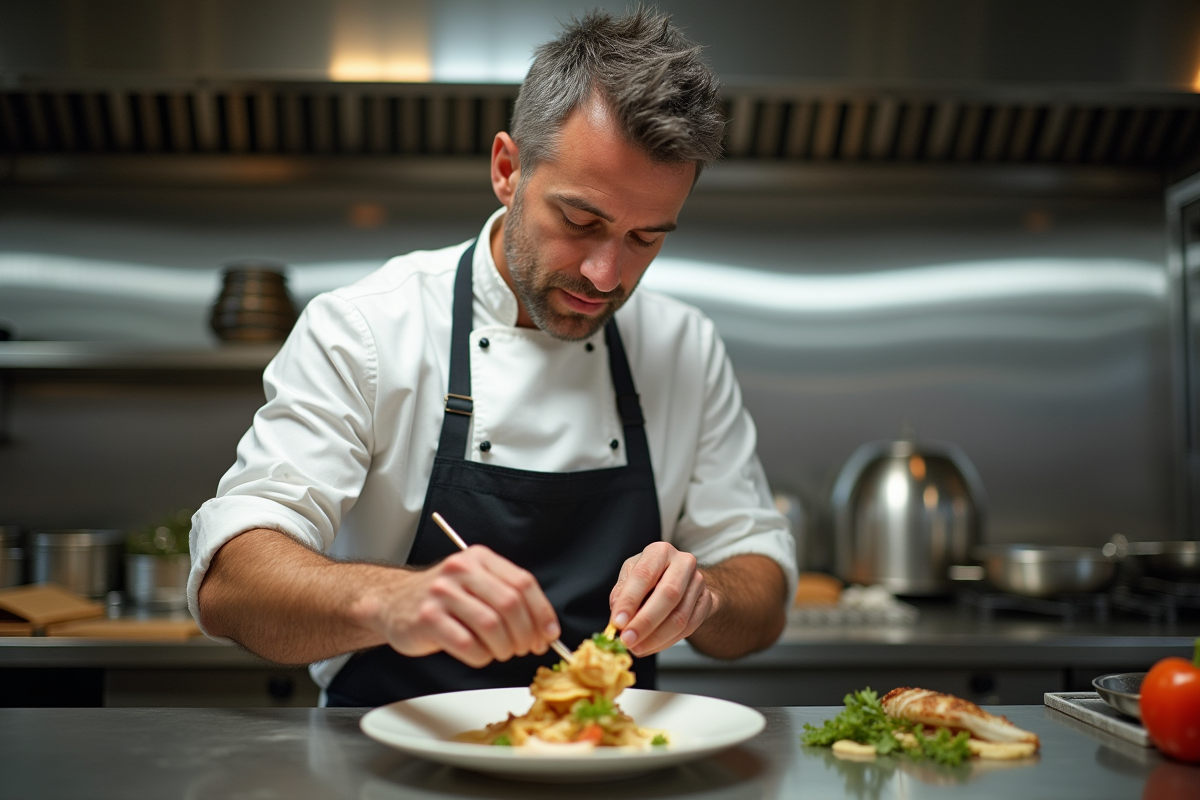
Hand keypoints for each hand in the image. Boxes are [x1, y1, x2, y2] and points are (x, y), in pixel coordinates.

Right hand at [351, 545, 560, 667]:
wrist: (393, 603)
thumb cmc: (442, 599)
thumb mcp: (476, 584)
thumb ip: (509, 599)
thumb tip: (545, 630)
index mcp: (479, 558)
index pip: (523, 583)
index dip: (542, 613)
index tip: (548, 634)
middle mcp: (461, 570)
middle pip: (511, 604)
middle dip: (525, 634)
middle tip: (524, 648)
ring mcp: (442, 593)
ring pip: (492, 626)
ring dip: (504, 648)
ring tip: (501, 652)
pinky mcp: (427, 619)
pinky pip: (468, 644)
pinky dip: (481, 657)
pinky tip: (479, 654)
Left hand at [608, 541, 715, 656]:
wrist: (682, 579)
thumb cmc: (651, 577)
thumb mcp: (630, 576)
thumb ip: (621, 595)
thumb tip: (617, 620)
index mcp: (659, 551)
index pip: (644, 575)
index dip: (630, 601)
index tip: (617, 622)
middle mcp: (682, 563)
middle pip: (667, 595)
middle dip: (645, 622)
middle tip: (627, 640)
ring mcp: (698, 582)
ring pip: (679, 617)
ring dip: (655, 637)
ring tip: (636, 647)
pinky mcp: (707, 601)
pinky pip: (688, 628)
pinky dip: (666, 641)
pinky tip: (650, 646)